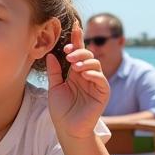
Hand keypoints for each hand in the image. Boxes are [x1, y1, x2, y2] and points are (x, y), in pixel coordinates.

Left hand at [46, 22, 109, 138]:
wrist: (67, 129)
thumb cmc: (61, 110)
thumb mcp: (54, 87)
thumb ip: (55, 71)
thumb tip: (52, 54)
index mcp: (76, 72)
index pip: (78, 52)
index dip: (77, 39)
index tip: (74, 26)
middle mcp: (87, 75)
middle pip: (87, 55)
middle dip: (79, 50)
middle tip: (68, 53)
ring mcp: (96, 83)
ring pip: (95, 64)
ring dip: (85, 61)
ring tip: (75, 64)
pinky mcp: (102, 93)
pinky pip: (101, 79)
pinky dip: (93, 73)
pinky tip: (84, 73)